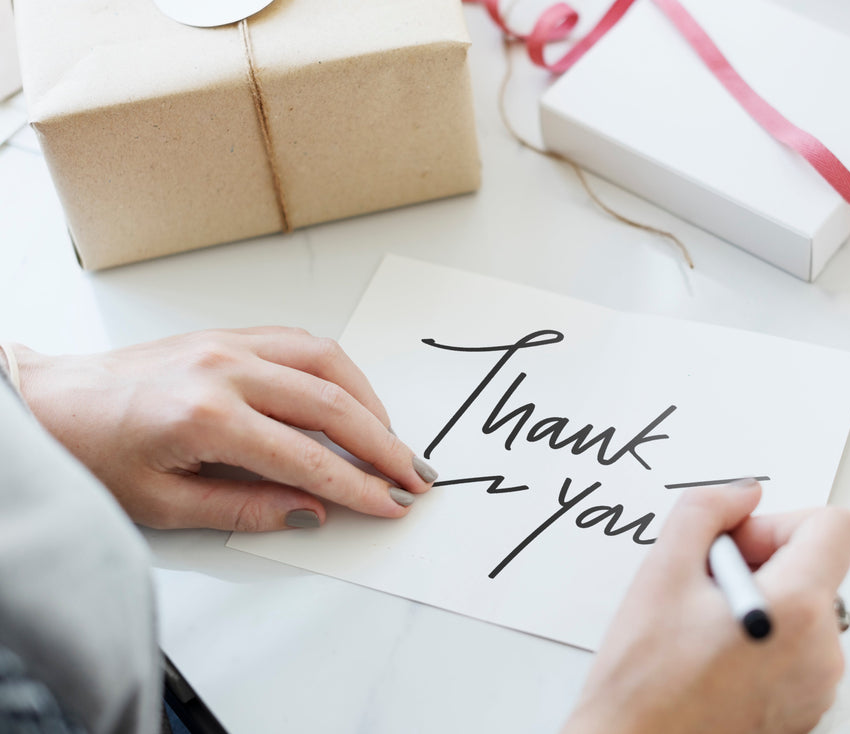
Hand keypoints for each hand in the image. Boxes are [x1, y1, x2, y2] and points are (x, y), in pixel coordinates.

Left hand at [11, 327, 436, 530]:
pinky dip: (337, 371)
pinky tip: (351, 397)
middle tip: (413, 475)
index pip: (306, 458)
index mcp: (206, 417)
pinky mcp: (227, 333)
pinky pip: (301, 343)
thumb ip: (243, 508)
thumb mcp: (162, 504)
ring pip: (326, 362)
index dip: (357, 486)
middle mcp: (225, 370)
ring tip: (390, 439)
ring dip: (368, 401)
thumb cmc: (92, 453)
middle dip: (382, 445)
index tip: (389, 505)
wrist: (48, 402)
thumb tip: (308, 511)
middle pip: (331, 405)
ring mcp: (229, 343)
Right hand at [563, 481, 849, 733]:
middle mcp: (822, 652)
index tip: (739, 543)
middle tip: (704, 587)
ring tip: (704, 627)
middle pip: (815, 568)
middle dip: (761, 562)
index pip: (834, 526)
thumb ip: (706, 510)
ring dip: (760, 601)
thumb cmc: (644, 683)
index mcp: (797, 609)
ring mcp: (817, 687)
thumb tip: (741, 495)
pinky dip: (764, 639)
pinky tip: (714, 655)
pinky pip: (798, 649)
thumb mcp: (661, 570)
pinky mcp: (805, 710)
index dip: (780, 522)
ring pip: (804, 608)